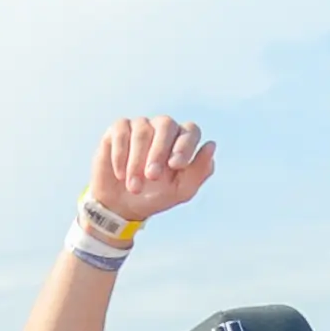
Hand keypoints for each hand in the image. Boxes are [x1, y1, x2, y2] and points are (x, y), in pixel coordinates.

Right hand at [87, 116, 218, 223]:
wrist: (123, 206)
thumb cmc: (156, 196)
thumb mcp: (181, 191)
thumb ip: (199, 171)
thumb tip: (211, 145)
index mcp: (183, 140)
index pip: (191, 130)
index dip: (184, 145)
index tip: (175, 165)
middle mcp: (163, 128)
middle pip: (166, 124)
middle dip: (159, 151)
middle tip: (151, 176)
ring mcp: (141, 126)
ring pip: (142, 131)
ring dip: (137, 162)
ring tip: (134, 187)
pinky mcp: (118, 129)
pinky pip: (121, 133)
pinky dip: (120, 156)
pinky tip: (120, 175)